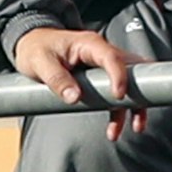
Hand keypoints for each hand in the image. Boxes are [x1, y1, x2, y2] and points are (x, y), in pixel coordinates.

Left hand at [12, 27, 145, 140]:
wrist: (31, 42)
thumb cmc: (35, 48)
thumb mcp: (39, 62)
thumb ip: (56, 78)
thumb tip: (75, 97)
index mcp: (89, 44)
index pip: (111, 57)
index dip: (119, 75)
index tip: (119, 96)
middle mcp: (101, 52)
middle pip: (131, 69)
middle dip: (139, 92)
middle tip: (139, 116)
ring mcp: (102, 64)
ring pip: (128, 83)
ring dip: (131, 106)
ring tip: (129, 129)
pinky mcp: (100, 77)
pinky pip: (115, 92)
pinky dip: (119, 109)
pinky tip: (115, 127)